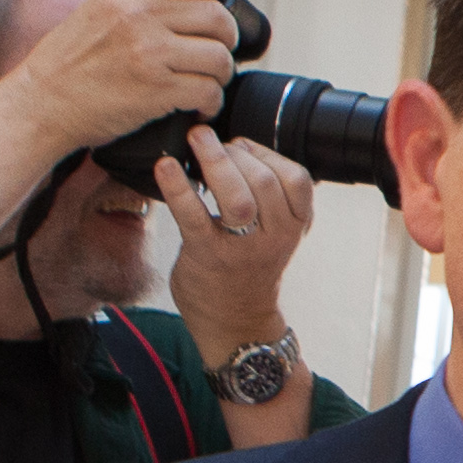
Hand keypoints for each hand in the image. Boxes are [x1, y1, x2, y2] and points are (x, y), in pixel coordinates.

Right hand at [0, 0, 248, 248]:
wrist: (40, 105)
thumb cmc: (68, 63)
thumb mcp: (96, 9)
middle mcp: (137, 14)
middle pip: (216, 16)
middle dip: (226, 38)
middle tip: (216, 53)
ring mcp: (148, 51)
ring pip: (219, 56)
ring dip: (221, 74)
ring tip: (206, 83)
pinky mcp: (155, 89)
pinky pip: (208, 91)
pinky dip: (211, 103)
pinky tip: (199, 106)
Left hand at [152, 128, 313, 350]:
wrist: (235, 323)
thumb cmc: (250, 268)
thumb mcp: (278, 233)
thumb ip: (272, 198)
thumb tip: (239, 148)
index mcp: (295, 227)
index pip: (298, 178)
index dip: (267, 153)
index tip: (241, 146)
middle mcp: (274, 237)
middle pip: (265, 180)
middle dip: (235, 151)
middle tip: (208, 139)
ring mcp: (242, 248)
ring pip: (238, 196)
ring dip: (215, 161)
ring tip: (195, 141)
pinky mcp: (207, 255)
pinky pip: (193, 215)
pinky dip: (177, 186)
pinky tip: (164, 167)